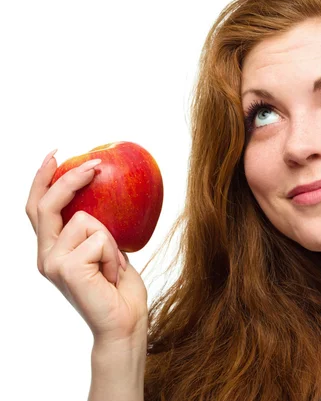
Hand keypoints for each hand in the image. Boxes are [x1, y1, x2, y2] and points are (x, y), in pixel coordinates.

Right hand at [25, 151, 148, 344]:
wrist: (124, 324)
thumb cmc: (120, 290)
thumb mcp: (109, 251)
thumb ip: (96, 231)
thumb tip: (105, 197)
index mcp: (53, 251)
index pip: (38, 208)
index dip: (43, 180)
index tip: (56, 155)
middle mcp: (46, 256)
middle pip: (46, 205)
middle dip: (70, 179)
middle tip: (96, 165)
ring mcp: (52, 263)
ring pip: (87, 221)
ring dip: (111, 241)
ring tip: (112, 268)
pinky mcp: (66, 268)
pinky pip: (99, 238)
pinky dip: (114, 254)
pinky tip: (111, 276)